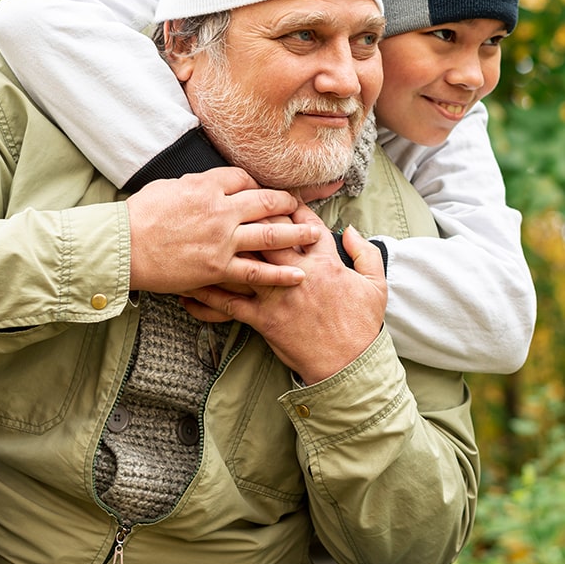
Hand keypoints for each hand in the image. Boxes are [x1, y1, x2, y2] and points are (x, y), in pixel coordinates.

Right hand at [126, 167, 321, 293]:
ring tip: (314, 233)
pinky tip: (298, 274)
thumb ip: (196, 185)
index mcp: (206, 186)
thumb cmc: (139, 215)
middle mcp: (220, 210)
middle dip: (287, 204)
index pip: (244, 179)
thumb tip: (212, 185)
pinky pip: (256, 272)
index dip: (257, 184)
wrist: (123, 247)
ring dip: (296, 233)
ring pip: (269, 235)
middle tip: (300, 206)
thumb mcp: (168, 186)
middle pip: (265, 202)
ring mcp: (222, 241)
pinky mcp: (218, 269)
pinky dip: (280, 274)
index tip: (262, 190)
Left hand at [182, 208, 387, 384]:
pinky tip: (189, 290)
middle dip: (249, 217)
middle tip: (229, 206)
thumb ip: (364, 252)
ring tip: (196, 240)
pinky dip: (208, 297)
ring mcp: (277, 297)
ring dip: (219, 251)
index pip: (304, 224)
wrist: (349, 366)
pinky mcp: (264, 320)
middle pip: (267, 235)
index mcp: (325, 262)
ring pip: (243, 264)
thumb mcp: (375, 285)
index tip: (275, 197)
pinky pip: (229, 306)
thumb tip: (350, 229)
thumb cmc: (361, 326)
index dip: (289, 206)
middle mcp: (297, 274)